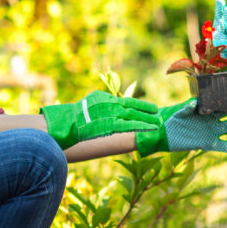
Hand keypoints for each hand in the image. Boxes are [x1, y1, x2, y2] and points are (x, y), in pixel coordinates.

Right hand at [40, 91, 159, 148]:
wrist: (67, 122)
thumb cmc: (76, 116)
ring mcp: (110, 113)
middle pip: (133, 107)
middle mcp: (110, 103)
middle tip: (159, 114)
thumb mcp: (90, 104)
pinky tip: (150, 129)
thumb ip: (103, 105)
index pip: (127, 101)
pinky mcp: (110, 124)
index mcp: (105, 98)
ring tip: (158, 123)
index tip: (151, 108)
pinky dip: (140, 127)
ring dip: (147, 119)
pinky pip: (129, 126)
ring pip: (133, 116)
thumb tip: (112, 108)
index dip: (141, 105)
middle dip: (147, 111)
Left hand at [135, 99, 226, 155]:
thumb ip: (187, 107)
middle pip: (226, 114)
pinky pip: (226, 147)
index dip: (225, 98)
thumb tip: (194, 103)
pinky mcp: (209, 144)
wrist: (165, 134)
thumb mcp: (179, 112)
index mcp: (206, 110)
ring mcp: (211, 132)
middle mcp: (211, 120)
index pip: (219, 103)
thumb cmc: (172, 120)